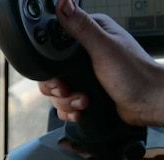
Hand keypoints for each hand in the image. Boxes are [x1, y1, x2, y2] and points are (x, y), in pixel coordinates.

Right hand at [38, 0, 163, 125]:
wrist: (147, 102)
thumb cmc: (134, 73)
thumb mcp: (103, 47)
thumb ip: (80, 26)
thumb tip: (63, 2)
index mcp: (91, 34)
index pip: (55, 43)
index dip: (50, 60)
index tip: (57, 73)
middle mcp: (86, 53)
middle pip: (52, 71)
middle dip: (58, 87)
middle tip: (69, 90)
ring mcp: (85, 74)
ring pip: (56, 90)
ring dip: (67, 101)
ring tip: (84, 101)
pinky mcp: (86, 91)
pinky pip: (64, 103)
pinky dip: (70, 109)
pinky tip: (81, 110)